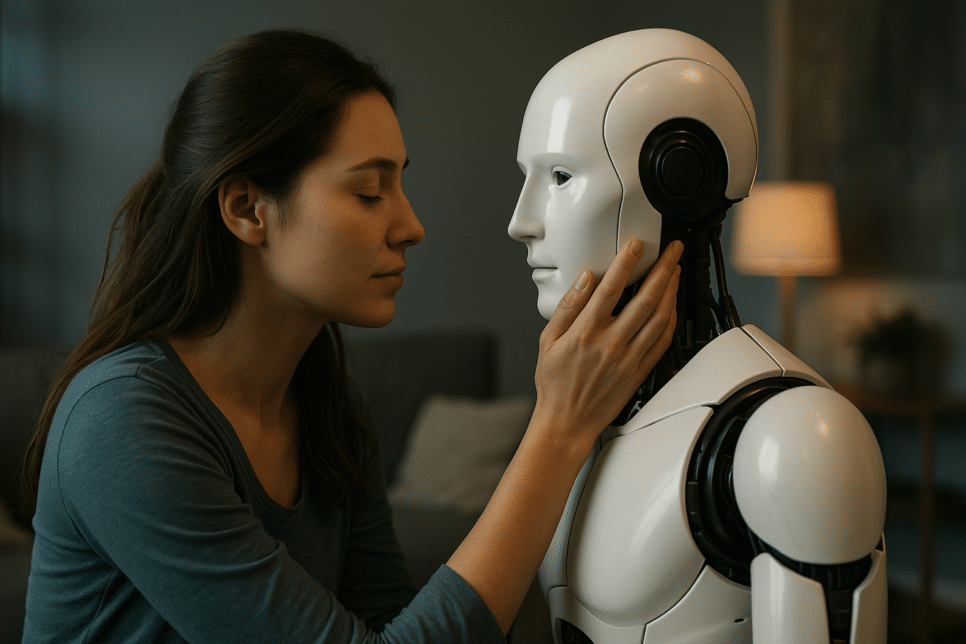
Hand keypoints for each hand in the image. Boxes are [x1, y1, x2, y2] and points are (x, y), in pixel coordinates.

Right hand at [532, 239, 682, 449]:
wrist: (567, 422)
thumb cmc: (555, 383)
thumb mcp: (547, 341)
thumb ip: (567, 307)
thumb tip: (584, 279)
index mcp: (584, 334)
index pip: (610, 290)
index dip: (626, 264)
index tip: (636, 245)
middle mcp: (610, 344)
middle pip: (644, 299)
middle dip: (662, 269)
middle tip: (672, 250)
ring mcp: (628, 359)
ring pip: (659, 318)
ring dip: (671, 291)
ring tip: (676, 271)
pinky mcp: (639, 371)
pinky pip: (662, 342)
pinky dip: (671, 319)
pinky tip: (672, 304)